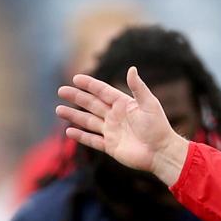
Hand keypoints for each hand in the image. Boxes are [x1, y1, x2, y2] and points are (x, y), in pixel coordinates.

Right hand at [56, 67, 187, 184]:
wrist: (162, 152)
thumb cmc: (158, 127)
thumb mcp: (149, 104)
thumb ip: (138, 88)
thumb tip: (131, 68)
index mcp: (124, 104)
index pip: (103, 91)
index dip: (90, 85)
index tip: (76, 78)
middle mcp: (116, 117)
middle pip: (92, 104)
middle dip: (77, 97)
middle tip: (61, 91)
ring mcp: (112, 131)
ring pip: (89, 121)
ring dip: (74, 116)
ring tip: (59, 110)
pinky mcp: (111, 146)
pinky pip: (92, 140)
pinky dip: (81, 136)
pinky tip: (69, 131)